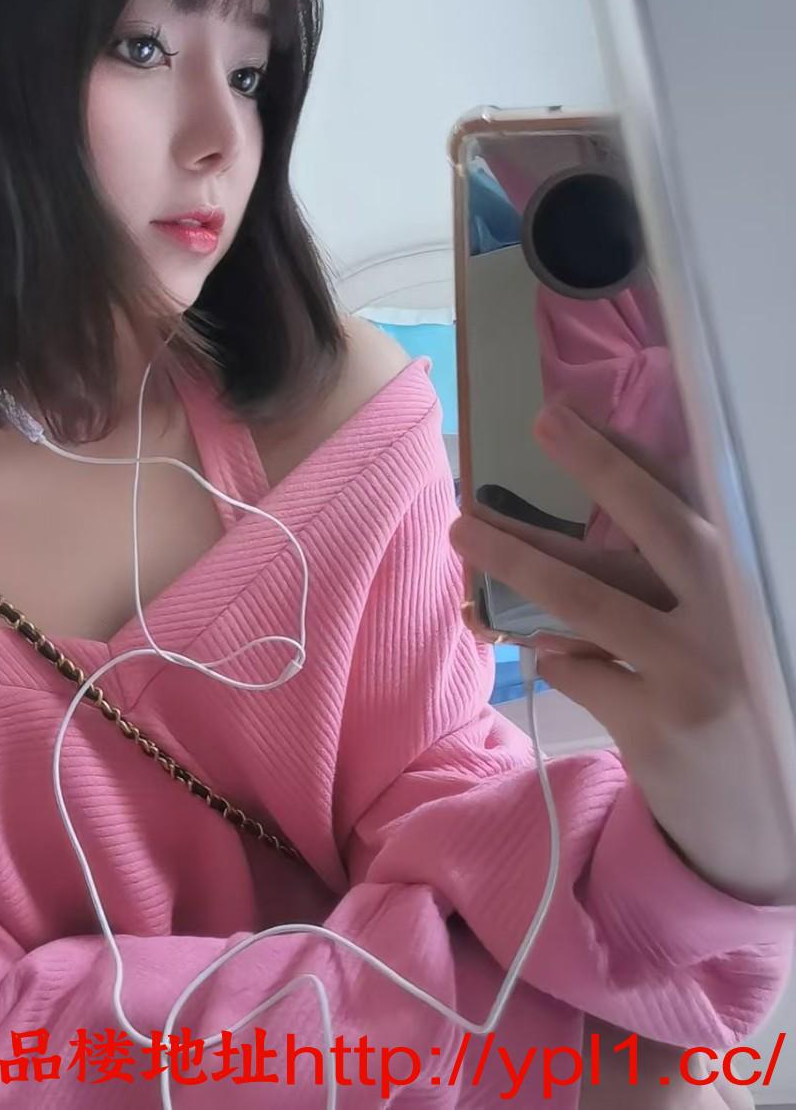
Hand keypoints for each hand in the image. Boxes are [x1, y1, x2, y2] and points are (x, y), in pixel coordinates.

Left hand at [449, 403, 795, 906]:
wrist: (763, 813)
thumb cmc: (729, 694)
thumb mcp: (716, 624)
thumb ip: (665, 575)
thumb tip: (572, 508)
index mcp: (747, 580)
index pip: (687, 498)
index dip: (625, 451)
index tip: (566, 412)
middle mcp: (735, 614)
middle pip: (654, 525)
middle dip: (594, 468)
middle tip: (539, 423)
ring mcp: (700, 671)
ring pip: (590, 599)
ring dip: (517, 561)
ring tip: (463, 531)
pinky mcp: (660, 726)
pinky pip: (576, 669)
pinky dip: (552, 656)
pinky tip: (548, 653)